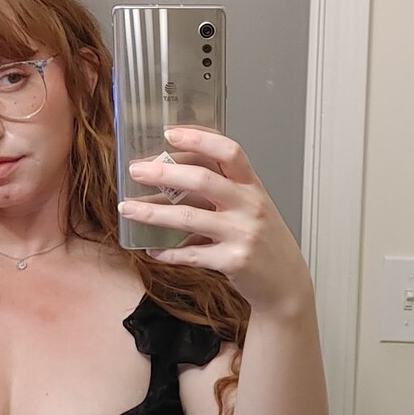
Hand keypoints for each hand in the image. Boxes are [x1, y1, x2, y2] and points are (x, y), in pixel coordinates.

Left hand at [121, 127, 312, 317]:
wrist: (286, 281)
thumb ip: (219, 190)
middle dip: (163, 173)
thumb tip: (170, 176)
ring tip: (128, 209)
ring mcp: (241, 234)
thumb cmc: (263, 240)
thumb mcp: (249, 207)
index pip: (229, 151)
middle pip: (202, 180)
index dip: (199, 138)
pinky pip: (191, 254)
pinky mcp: (233, 262)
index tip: (169, 133)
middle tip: (135, 171)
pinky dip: (168, 252)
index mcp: (251, 186)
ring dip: (152, 212)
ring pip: (188, 217)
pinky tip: (152, 250)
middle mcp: (249, 206)